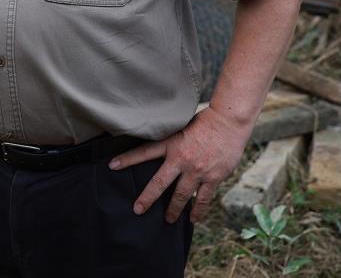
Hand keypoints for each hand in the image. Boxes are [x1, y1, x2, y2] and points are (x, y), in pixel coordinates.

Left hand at [109, 106, 251, 222]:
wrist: (228, 122)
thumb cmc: (204, 121)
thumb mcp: (180, 126)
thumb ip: (171, 139)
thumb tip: (159, 147)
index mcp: (171, 144)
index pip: (144, 152)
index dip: (127, 159)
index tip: (112, 166)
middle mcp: (181, 159)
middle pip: (160, 182)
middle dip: (147, 198)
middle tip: (137, 210)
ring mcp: (197, 170)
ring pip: (181, 195)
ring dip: (174, 209)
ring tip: (168, 220)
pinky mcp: (213, 177)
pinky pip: (204, 198)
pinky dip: (198, 210)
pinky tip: (193, 219)